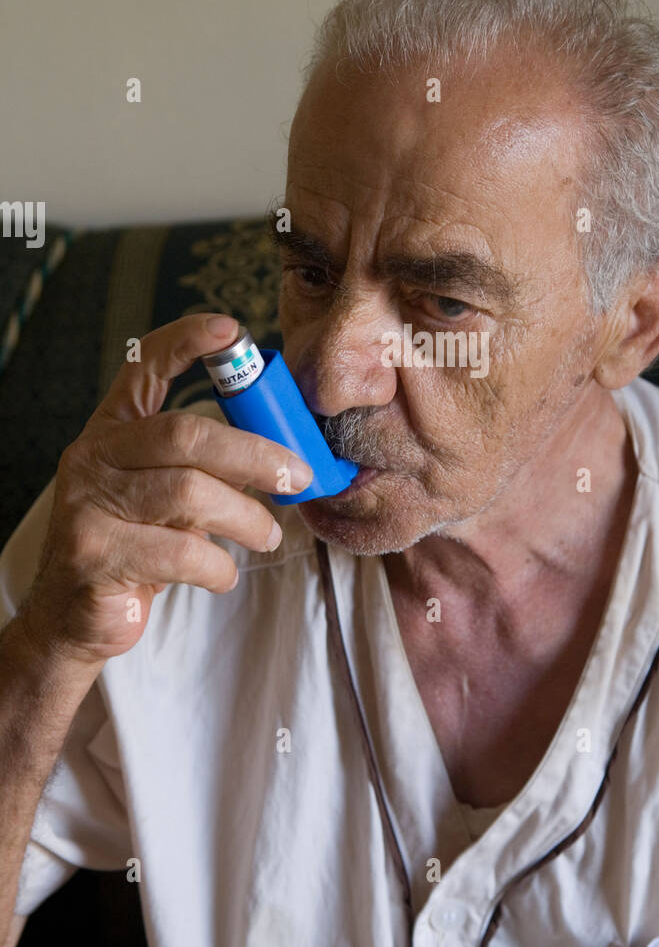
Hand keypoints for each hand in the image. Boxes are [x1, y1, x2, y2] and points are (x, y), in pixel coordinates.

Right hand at [17, 315, 312, 665]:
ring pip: (189, 493)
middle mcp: (93, 455)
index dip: (187, 340)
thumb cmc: (136, 545)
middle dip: (254, 454)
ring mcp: (87, 503)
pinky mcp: (93, 553)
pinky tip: (223, 573)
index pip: (143, 365)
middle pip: (186, 434)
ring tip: (267, 535)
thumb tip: (286, 455)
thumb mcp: (168, 495)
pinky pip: (179, 552)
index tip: (232, 330)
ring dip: (245, 518)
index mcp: (113, 429)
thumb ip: (207, 467)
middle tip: (296, 477)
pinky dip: (218, 566)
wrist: (73, 616)